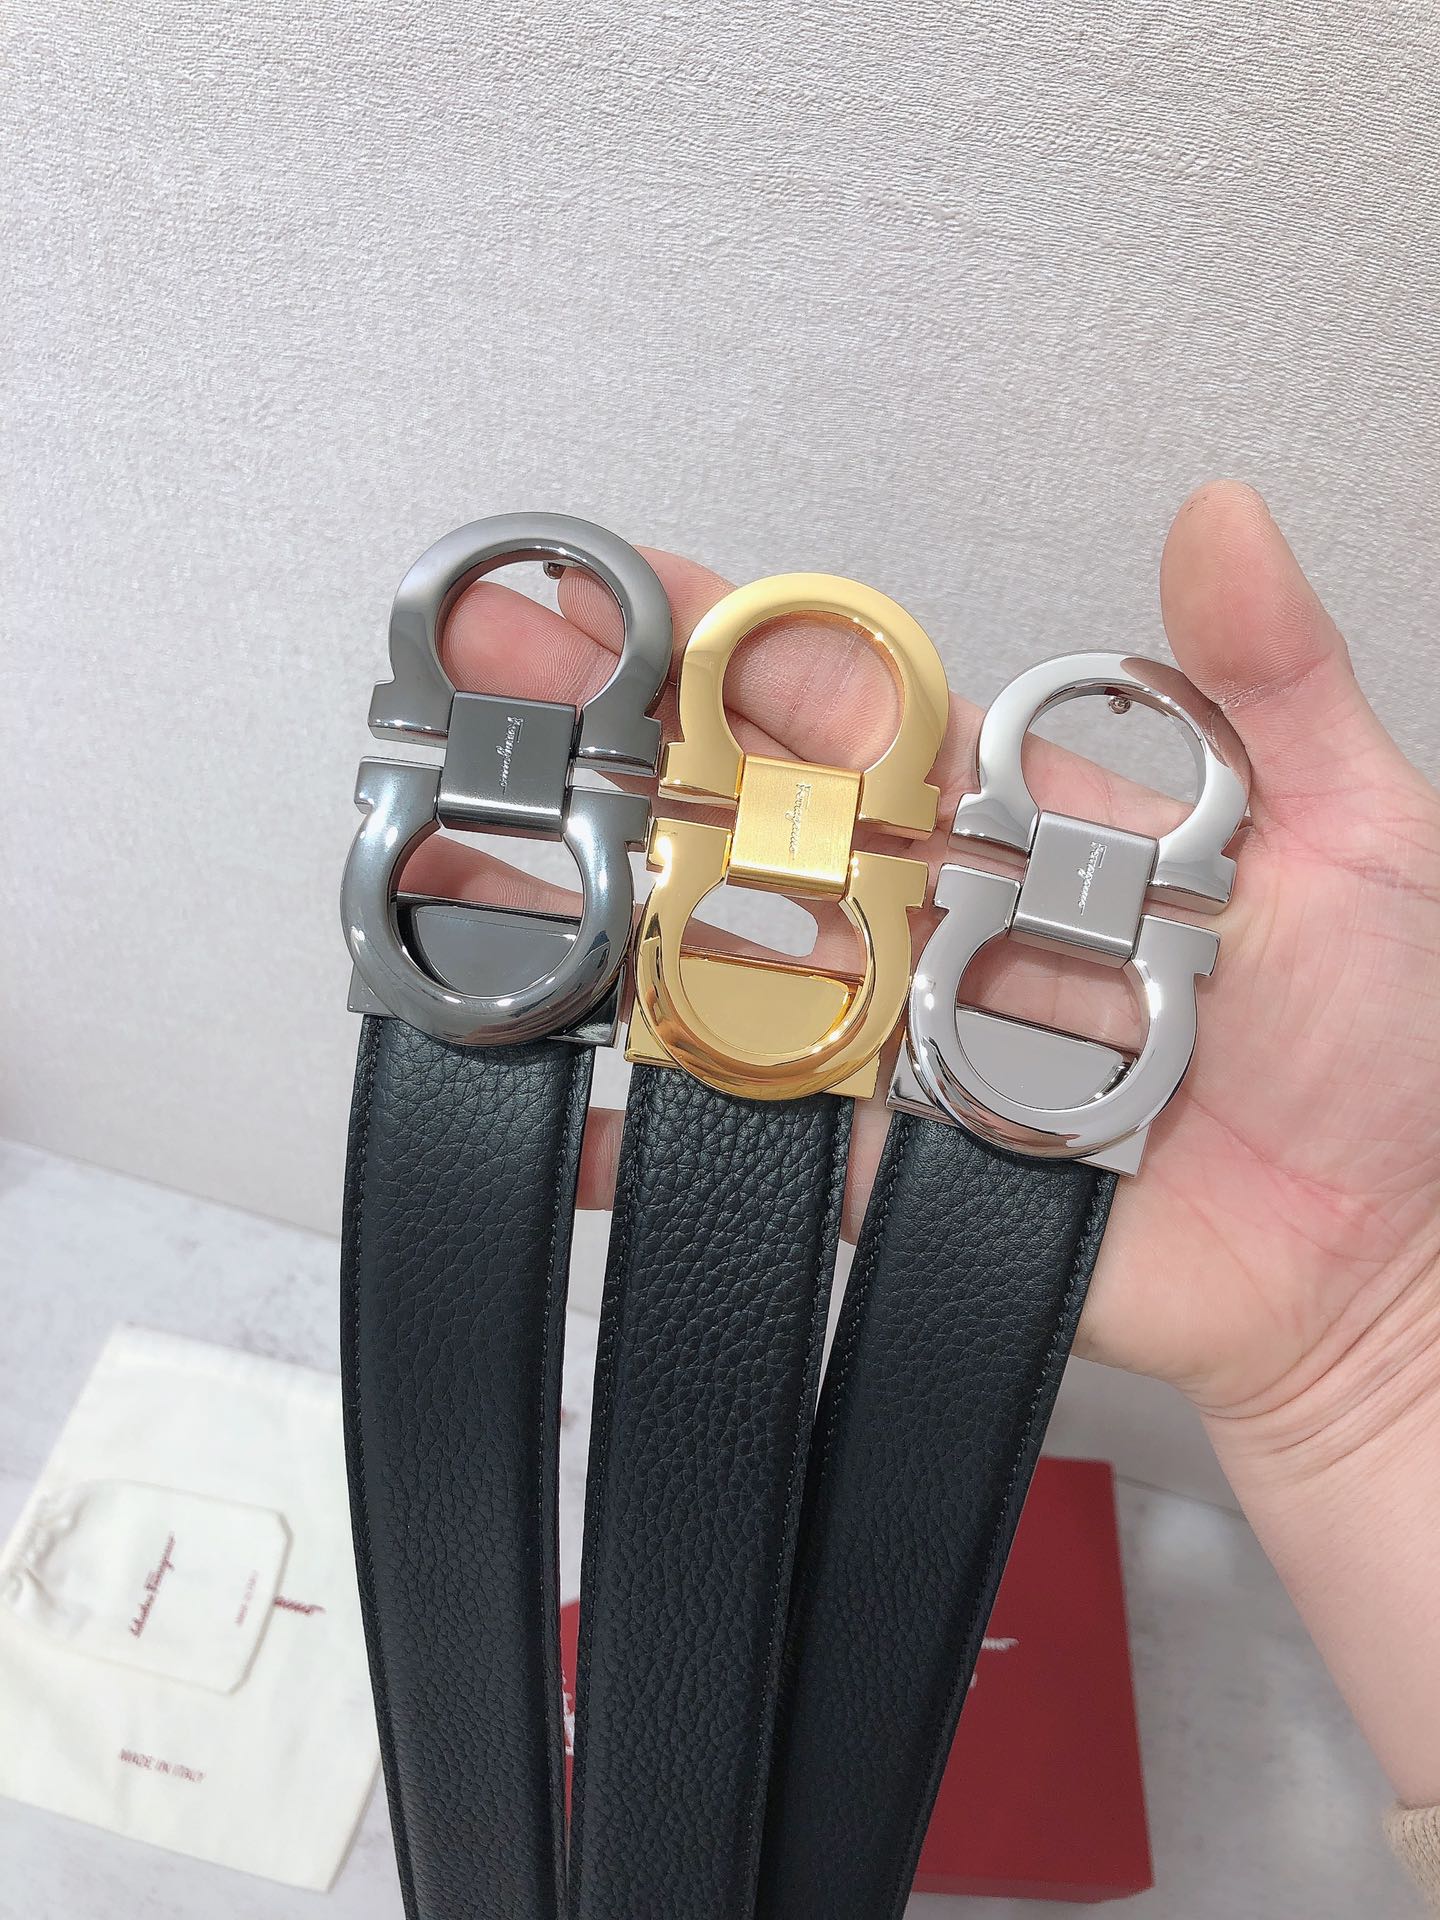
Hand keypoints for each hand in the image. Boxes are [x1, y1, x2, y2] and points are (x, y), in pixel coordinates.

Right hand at [413, 480, 1439, 1430]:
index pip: (854, 708)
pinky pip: (756, 1150)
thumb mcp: (1359, 831)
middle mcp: (939, 923)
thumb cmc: (1395, 1054)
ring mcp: (900, 1050)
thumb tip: (1221, 516)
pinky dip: (649, 1135)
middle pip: (747, 820)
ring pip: (720, 969)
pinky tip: (551, 1100)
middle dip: (608, 744)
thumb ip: (1273, 680)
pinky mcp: (896, 1175)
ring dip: (587, 916)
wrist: (1388, 1267)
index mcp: (1025, 820)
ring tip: (458, 861)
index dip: (738, 647)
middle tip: (479, 682)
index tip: (632, 588)